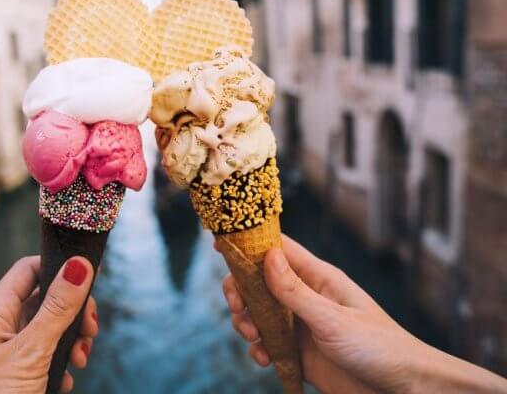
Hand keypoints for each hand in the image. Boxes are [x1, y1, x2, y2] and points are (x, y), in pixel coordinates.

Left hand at [0, 256, 96, 392]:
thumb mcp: (30, 352)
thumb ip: (56, 309)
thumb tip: (78, 265)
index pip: (28, 270)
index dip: (58, 268)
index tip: (88, 281)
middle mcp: (0, 329)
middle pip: (44, 300)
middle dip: (72, 311)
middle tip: (91, 330)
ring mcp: (7, 355)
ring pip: (48, 331)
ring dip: (71, 341)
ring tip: (81, 359)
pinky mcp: (16, 378)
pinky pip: (45, 358)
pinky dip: (61, 365)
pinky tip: (64, 382)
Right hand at [222, 236, 506, 393]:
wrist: (402, 391)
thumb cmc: (379, 347)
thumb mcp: (332, 318)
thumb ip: (295, 290)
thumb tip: (266, 255)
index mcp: (318, 279)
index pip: (278, 249)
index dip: (249, 243)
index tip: (220, 243)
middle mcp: (306, 297)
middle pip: (258, 282)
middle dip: (241, 294)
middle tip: (240, 309)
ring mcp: (301, 325)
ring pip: (258, 313)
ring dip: (246, 323)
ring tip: (253, 337)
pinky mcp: (299, 352)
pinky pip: (267, 343)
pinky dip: (258, 349)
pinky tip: (264, 358)